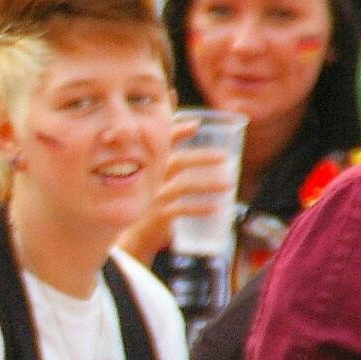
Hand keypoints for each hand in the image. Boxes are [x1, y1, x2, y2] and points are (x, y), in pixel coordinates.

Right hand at [118, 129, 234, 260]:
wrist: (132, 234)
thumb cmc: (149, 201)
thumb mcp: (156, 178)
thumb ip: (171, 161)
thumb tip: (195, 137)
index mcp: (150, 164)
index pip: (162, 142)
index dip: (178, 131)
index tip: (196, 126)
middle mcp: (150, 177)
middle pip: (178, 161)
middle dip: (203, 157)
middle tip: (225, 158)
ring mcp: (153, 196)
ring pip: (183, 185)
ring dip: (208, 184)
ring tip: (228, 185)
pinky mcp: (157, 214)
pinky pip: (181, 209)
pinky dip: (199, 208)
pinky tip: (215, 208)